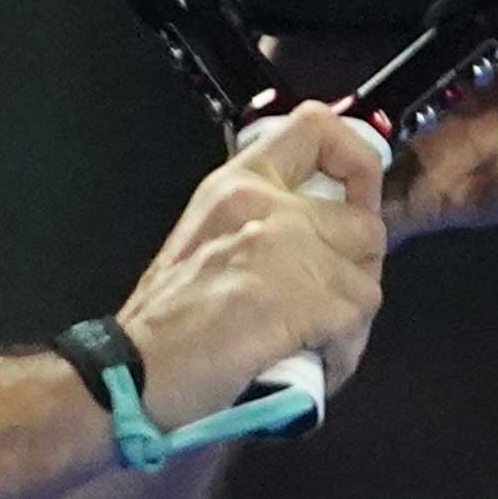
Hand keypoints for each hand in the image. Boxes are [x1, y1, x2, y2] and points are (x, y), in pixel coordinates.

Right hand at [117, 101, 388, 423]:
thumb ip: (263, 221)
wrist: (131, 371)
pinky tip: (311, 363)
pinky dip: (341, 352)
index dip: (357, 160)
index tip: (355, 200)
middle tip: (330, 301)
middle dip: (358, 271)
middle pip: (365, 224)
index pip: (317, 127)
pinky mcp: (299, 300)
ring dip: (349, 321)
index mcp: (237, 184)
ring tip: (316, 343)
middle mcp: (263, 204)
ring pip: (366, 282)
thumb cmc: (162, 321)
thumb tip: (323, 235)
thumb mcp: (207, 237)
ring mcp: (283, 250)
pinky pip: (355, 323)